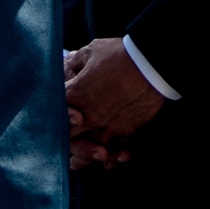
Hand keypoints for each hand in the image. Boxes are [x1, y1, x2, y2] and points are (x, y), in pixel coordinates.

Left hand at [64, 36, 163, 161]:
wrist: (152, 65)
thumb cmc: (120, 55)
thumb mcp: (94, 50)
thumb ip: (78, 59)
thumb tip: (70, 61)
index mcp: (75, 96)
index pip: (57, 112)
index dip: (57, 115)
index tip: (63, 114)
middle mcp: (88, 117)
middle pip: (70, 138)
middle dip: (69, 140)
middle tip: (72, 140)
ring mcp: (107, 127)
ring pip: (91, 151)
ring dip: (89, 154)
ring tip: (90, 155)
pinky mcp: (126, 131)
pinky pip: (115, 150)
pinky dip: (112, 156)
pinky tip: (110, 157)